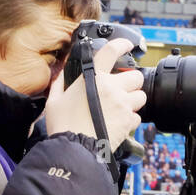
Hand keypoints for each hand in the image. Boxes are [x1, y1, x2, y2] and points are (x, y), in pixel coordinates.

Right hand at [44, 37, 146, 152]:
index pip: (111, 51)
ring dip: (133, 100)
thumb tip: (62, 74)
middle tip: (121, 90)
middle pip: (135, 76)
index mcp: (94, 77)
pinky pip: (137, 117)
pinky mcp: (128, 122)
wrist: (74, 150)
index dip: (122, 44)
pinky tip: (119, 123)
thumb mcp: (54, 100)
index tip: (127, 45)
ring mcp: (122, 105)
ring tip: (121, 108)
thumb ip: (60, 84)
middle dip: (131, 82)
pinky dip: (130, 119)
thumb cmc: (63, 126)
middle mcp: (112, 88)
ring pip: (140, 96)